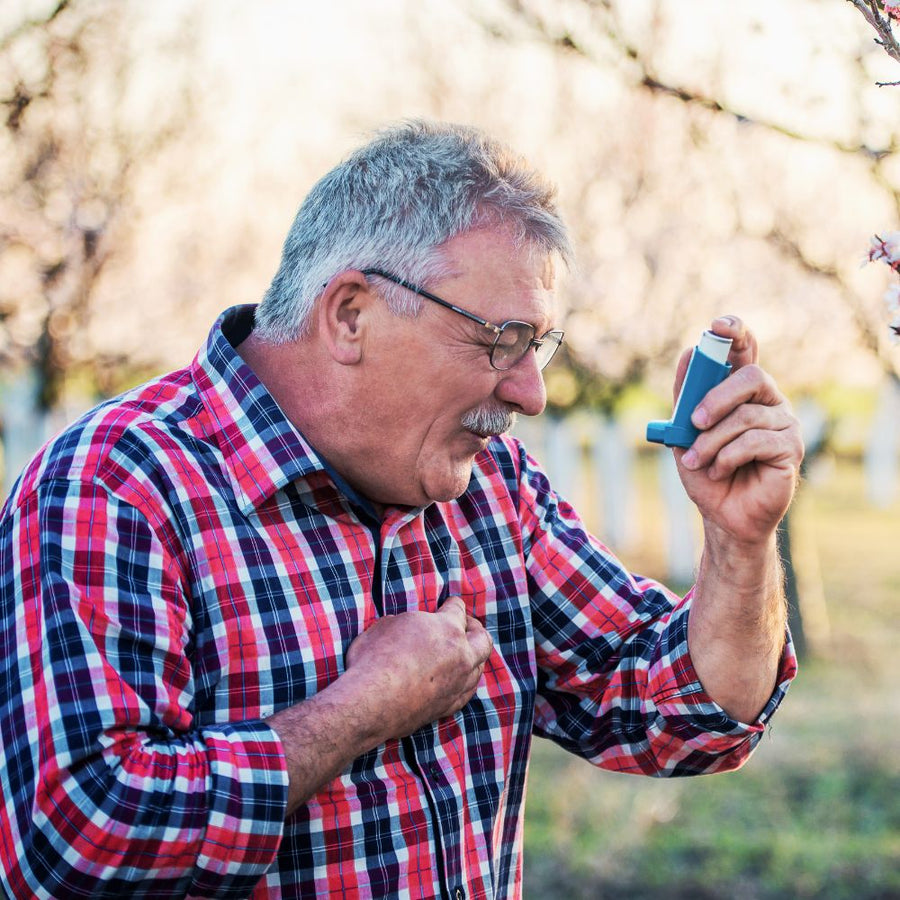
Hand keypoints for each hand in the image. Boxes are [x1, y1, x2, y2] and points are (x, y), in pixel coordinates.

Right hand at [345, 597, 492, 738]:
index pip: (458, 609)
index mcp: (447, 628)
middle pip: (483, 638)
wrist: (369, 704)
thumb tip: (402, 625)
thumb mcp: (386, 626)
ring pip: (479, 667)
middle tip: (463, 626)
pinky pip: (468, 691)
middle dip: (475, 629)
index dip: (451, 604)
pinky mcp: (448, 707)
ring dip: (472, 657)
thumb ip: (404, 623)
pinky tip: (456, 680)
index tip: (448, 604)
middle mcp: (461, 656)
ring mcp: (458, 684)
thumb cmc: (373, 660)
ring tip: (460, 654)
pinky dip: (465, 682)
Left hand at [673, 316, 803, 545]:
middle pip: (751, 377)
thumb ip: (686, 396)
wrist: (722, 514)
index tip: (717, 326)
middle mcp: (768, 401)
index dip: (736, 333)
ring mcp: (784, 423)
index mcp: (742, 392)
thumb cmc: (706, 471)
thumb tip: (690, 353)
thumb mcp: (684, 432)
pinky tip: (718, 470)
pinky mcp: (790, 448)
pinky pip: (756, 441)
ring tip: (696, 461)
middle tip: (694, 421)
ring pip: (746, 416)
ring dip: (711, 441)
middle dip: (716, 397)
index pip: (746, 351)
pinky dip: (727, 456)